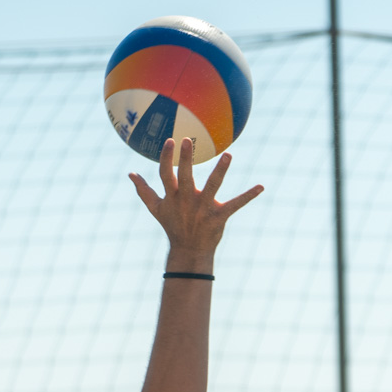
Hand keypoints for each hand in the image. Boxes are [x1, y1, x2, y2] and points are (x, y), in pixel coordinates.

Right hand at [128, 138, 262, 262]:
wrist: (189, 251)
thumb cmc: (172, 226)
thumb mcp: (156, 209)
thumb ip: (144, 191)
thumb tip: (131, 174)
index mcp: (172, 196)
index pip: (166, 173)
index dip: (167, 158)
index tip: (169, 140)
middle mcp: (187, 200)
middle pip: (186, 176)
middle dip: (187, 159)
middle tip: (188, 140)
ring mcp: (204, 208)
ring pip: (213, 186)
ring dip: (221, 170)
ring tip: (229, 155)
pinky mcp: (219, 216)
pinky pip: (236, 204)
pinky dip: (248, 196)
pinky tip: (261, 186)